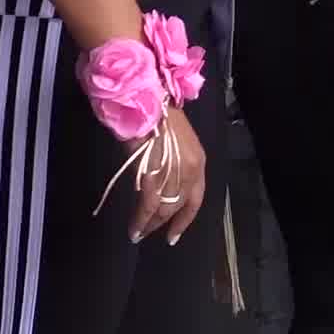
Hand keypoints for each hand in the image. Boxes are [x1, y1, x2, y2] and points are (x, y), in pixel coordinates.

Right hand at [128, 102, 208, 244]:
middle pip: (177, 206)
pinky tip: (135, 229)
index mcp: (198, 160)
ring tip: (139, 234)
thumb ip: (172, 165)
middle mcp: (191, 170)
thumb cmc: (155, 114)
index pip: (195, 198)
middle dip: (163, 222)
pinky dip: (140, 220)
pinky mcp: (154, 175)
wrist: (143, 99)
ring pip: (163, 208)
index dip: (184, 219)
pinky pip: (148, 205)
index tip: (174, 234)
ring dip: (150, 224)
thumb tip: (158, 184)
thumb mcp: (174, 142)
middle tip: (149, 234)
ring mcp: (174, 173)